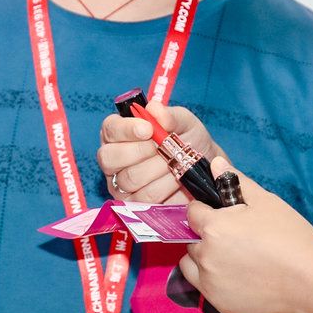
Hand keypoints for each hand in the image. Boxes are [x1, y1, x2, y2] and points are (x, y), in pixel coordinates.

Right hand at [97, 102, 225, 202]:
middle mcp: (113, 158)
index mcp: (119, 133)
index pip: (110, 129)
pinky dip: (164, 187)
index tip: (148, 129)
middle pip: (109, 157)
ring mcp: (119, 184)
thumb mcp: (184, 122)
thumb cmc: (188, 140)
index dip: (126, 129)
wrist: (204, 168)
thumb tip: (154, 108)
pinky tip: (177, 179)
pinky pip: (143, 198)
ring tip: (176, 163)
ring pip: (129, 179)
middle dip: (139, 152)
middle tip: (163, 149)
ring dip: (158, 170)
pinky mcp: (132, 204)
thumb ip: (170, 115)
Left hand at [179, 158, 312, 312]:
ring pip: (192, 266)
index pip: (192, 212)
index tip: (223, 214)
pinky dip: (215, 281)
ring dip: (203, 259)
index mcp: (213, 227)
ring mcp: (210, 283)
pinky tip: (241, 277)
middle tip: (234, 238)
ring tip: (233, 258)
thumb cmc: (291, 237)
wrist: (311, 282)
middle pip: (190, 240)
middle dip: (205, 236)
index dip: (206, 210)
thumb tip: (216, 164)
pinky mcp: (219, 303)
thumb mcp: (266, 202)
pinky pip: (205, 287)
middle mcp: (205, 256)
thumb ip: (236, 182)